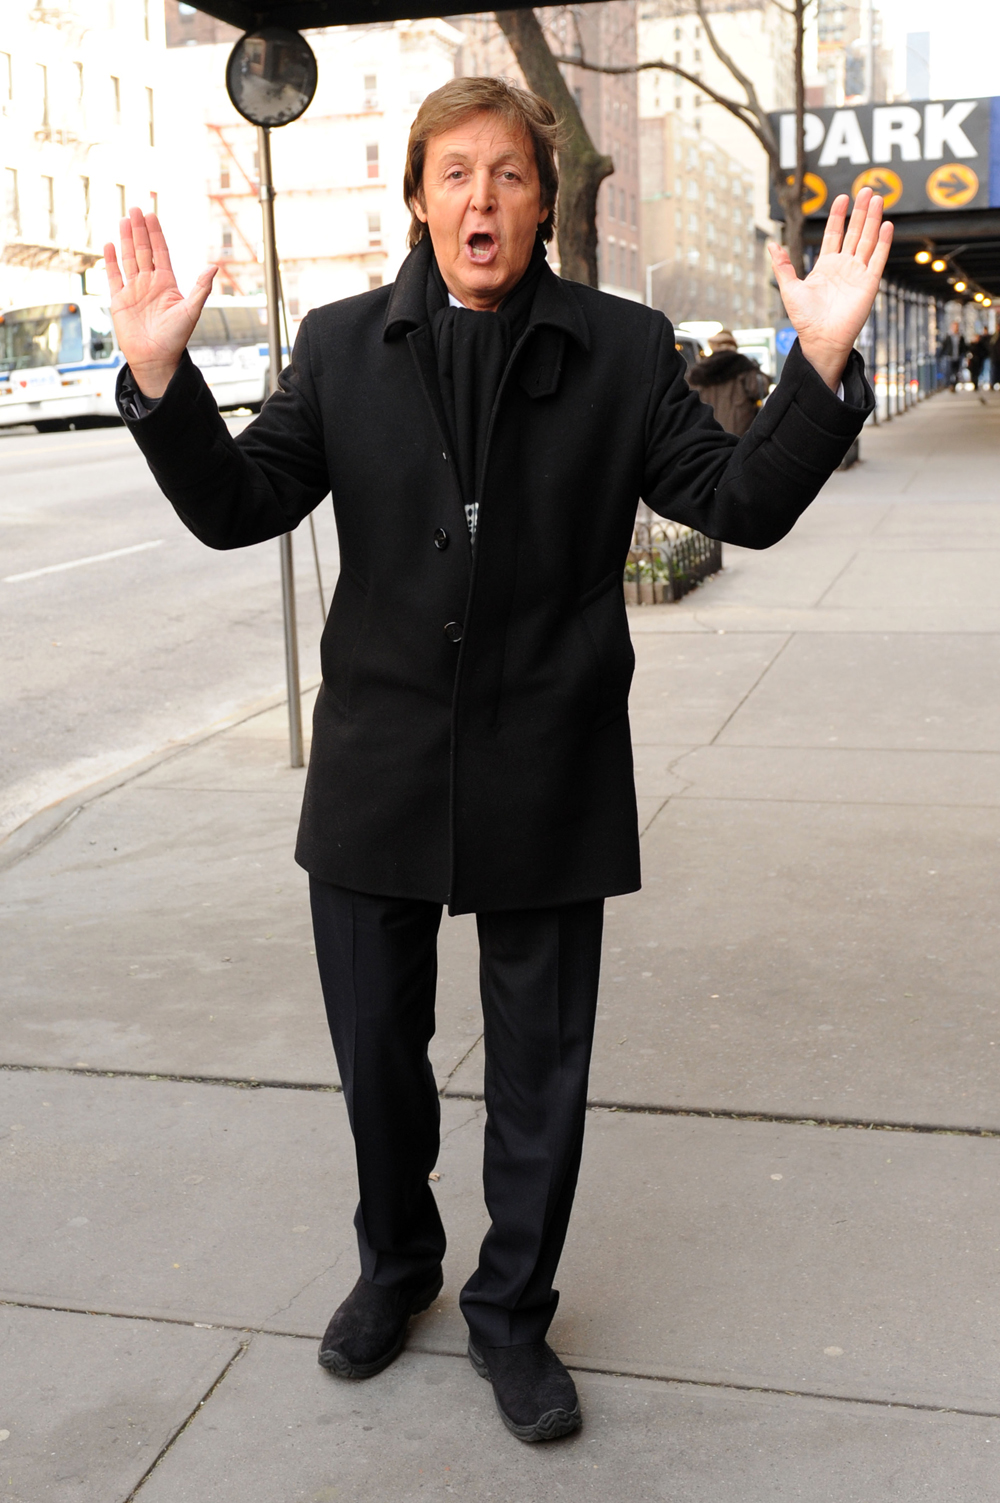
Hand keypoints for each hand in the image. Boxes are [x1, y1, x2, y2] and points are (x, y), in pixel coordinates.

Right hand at [104, 208, 217, 397]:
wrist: (156, 359)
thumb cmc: (175, 338)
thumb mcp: (191, 311)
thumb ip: (201, 288)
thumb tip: (214, 266)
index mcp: (167, 283)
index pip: (160, 252)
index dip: (155, 234)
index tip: (151, 215)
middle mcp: (150, 283)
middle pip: (142, 250)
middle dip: (139, 230)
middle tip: (135, 209)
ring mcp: (133, 291)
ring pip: (128, 259)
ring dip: (125, 240)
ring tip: (124, 220)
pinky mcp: (119, 301)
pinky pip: (113, 277)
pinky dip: (110, 262)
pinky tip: (109, 245)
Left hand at [768, 188, 892, 390]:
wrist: (820, 339)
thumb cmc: (804, 319)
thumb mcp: (789, 288)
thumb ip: (782, 266)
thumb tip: (772, 245)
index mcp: (825, 266)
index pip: (834, 234)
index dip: (838, 216)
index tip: (842, 198)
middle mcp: (843, 267)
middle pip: (854, 232)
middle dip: (860, 211)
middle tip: (866, 189)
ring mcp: (857, 274)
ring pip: (867, 240)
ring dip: (873, 220)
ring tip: (877, 199)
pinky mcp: (869, 284)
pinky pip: (878, 259)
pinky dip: (883, 242)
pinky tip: (886, 225)